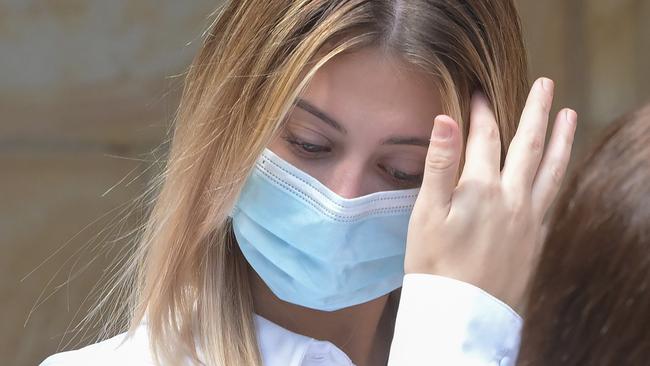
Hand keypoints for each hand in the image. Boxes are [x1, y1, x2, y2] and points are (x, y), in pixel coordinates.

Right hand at [404, 77, 576, 312]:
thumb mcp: (426, 214)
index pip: (484, 138)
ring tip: (571, 115)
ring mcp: (529, 217)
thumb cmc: (435, 264)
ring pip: (551, 168)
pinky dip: (561, 173)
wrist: (463, 312)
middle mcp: (512, 197)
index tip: (479, 92)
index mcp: (481, 188)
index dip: (481, 112)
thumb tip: (446, 120)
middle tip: (545, 85)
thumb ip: (440, 165)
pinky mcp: (537, 237)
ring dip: (562, 138)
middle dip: (536, 111)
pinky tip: (562, 168)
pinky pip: (555, 195)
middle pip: (528, 144)